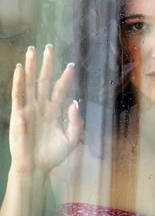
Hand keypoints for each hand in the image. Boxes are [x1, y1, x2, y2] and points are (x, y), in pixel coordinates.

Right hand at [9, 44, 82, 174]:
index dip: (66, 77)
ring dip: (31, 66)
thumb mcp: (71, 139)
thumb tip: (75, 102)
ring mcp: (30, 107)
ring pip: (31, 82)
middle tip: (49, 47)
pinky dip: (19, 81)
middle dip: (47, 63)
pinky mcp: (18, 113)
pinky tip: (20, 68)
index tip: (71, 64)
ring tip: (32, 50)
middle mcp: (42, 105)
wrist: (35, 168)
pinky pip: (18, 94)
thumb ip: (76, 121)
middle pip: (44, 79)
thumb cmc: (52, 155)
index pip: (61, 88)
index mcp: (55, 110)